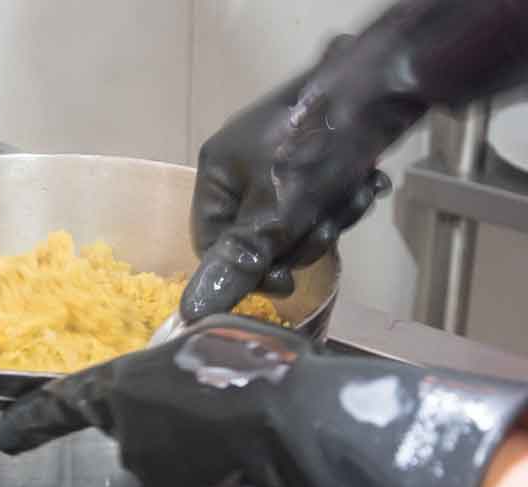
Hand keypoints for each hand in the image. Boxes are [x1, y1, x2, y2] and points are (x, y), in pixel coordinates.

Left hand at [0, 315, 527, 486]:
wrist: (296, 422)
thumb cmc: (250, 364)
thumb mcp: (208, 336)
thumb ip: (179, 361)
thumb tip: (187, 372)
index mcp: (123, 390)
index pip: (63, 407)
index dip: (32, 421)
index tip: (7, 437)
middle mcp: (131, 443)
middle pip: (143, 435)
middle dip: (176, 425)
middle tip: (227, 404)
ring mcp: (163, 486)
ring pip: (181, 468)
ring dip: (210, 453)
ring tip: (257, 430)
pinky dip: (232, 484)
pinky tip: (264, 464)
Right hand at [182, 37, 391, 321]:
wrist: (388, 82)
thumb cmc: (320, 147)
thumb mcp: (277, 212)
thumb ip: (239, 261)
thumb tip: (191, 312)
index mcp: (218, 172)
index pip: (212, 244)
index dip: (247, 270)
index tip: (286, 284)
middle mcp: (241, 166)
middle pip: (258, 236)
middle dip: (302, 237)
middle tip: (328, 222)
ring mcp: (278, 160)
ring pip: (294, 221)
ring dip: (331, 217)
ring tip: (356, 191)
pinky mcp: (314, 156)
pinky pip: (317, 200)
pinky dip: (342, 199)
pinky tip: (365, 182)